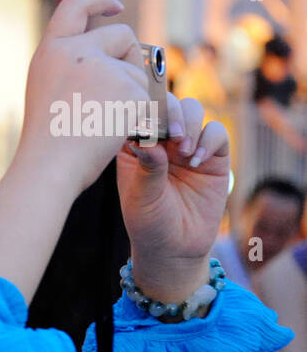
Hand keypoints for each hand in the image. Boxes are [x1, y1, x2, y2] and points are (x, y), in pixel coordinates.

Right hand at [18, 0, 151, 194]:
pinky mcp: (129, 91)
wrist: (49, 166)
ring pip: (138, 71)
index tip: (115, 8)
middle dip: (129, 57)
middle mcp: (77, 52)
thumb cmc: (46, 138)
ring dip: (133, 93)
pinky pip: (148, 96)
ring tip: (105, 122)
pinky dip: (139, 114)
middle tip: (122, 87)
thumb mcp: (47, 88)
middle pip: (122, 35)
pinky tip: (117, 130)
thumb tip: (111, 52)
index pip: (76, 6)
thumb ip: (71, 65)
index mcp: (52, 50)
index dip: (99, 1)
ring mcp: (105, 69)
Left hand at [118, 95, 229, 301]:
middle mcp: (161, 140)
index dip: (143, 107)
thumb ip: (147, 166)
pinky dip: (209, 140)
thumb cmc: (148, 222)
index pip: (138, 111)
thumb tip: (147, 137)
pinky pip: (217, 132)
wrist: (175, 247)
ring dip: (190, 124)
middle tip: (173, 136)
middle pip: (168, 104)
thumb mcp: (141, 196)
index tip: (147, 120)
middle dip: (172, 112)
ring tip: (184, 150)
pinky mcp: (213, 157)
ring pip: (193, 110)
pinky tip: (197, 161)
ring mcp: (187, 145)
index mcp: (134, 144)